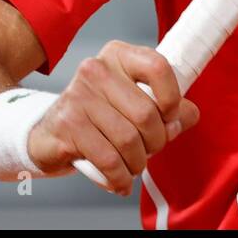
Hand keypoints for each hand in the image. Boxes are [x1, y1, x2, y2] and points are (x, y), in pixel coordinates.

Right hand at [27, 41, 199, 194]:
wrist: (49, 133)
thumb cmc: (101, 116)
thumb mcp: (135, 102)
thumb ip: (169, 108)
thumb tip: (188, 116)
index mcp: (119, 56)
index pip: (158, 67)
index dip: (172, 98)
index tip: (169, 117)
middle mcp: (96, 70)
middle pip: (146, 113)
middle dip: (156, 141)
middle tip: (150, 150)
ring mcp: (78, 96)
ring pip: (128, 139)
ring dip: (138, 162)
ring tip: (134, 166)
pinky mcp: (66, 126)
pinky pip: (108, 160)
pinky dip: (120, 177)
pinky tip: (120, 181)